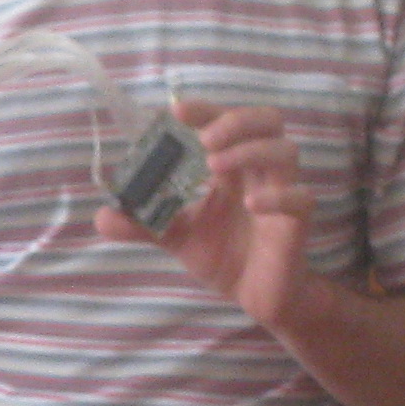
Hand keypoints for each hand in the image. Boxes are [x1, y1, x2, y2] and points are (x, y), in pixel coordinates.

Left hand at [95, 98, 311, 325]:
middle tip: (204, 138)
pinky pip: (301, 198)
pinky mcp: (298, 222)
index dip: (205, 110)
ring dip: (251, 150)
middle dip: (236, 121)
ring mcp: (283, 192)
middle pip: (267, 121)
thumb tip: (103, 215)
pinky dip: (278, 196)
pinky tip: (251, 204)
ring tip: (215, 164)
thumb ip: (141, 224)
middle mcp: (260, 171)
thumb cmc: (223, 255)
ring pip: (286, 152)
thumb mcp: (174, 236)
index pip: (225, 121)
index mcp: (231, 165)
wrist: (256, 296)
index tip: (177, 111)